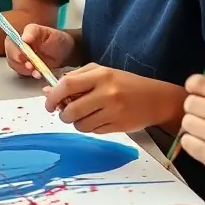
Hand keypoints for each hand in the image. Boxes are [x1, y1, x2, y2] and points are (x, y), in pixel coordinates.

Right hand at [5, 24, 74, 78]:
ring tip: (36, 71)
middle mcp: (18, 48)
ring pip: (16, 67)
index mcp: (19, 37)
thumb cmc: (55, 39)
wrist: (66, 51)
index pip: (10, 44)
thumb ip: (33, 32)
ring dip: (25, 71)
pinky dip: (30, 75)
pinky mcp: (28, 70)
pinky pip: (24, 74)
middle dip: (20, 63)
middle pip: (11, 57)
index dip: (14, 52)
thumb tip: (23, 38)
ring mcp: (22, 60)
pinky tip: (38, 74)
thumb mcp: (45, 32)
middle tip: (30, 66)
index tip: (22, 57)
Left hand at [43, 64, 160, 133]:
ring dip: (76, 123)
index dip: (53, 96)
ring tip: (84, 116)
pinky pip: (94, 131)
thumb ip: (76, 79)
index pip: (67, 85)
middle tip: (64, 113)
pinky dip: (90, 128)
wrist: (156, 99)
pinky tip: (98, 119)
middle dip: (63, 114)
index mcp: (101, 75)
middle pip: (71, 109)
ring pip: (81, 124)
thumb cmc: (125, 83)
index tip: (49, 104)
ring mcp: (113, 111)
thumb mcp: (102, 73)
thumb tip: (48, 91)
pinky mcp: (118, 127)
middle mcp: (107, 92)